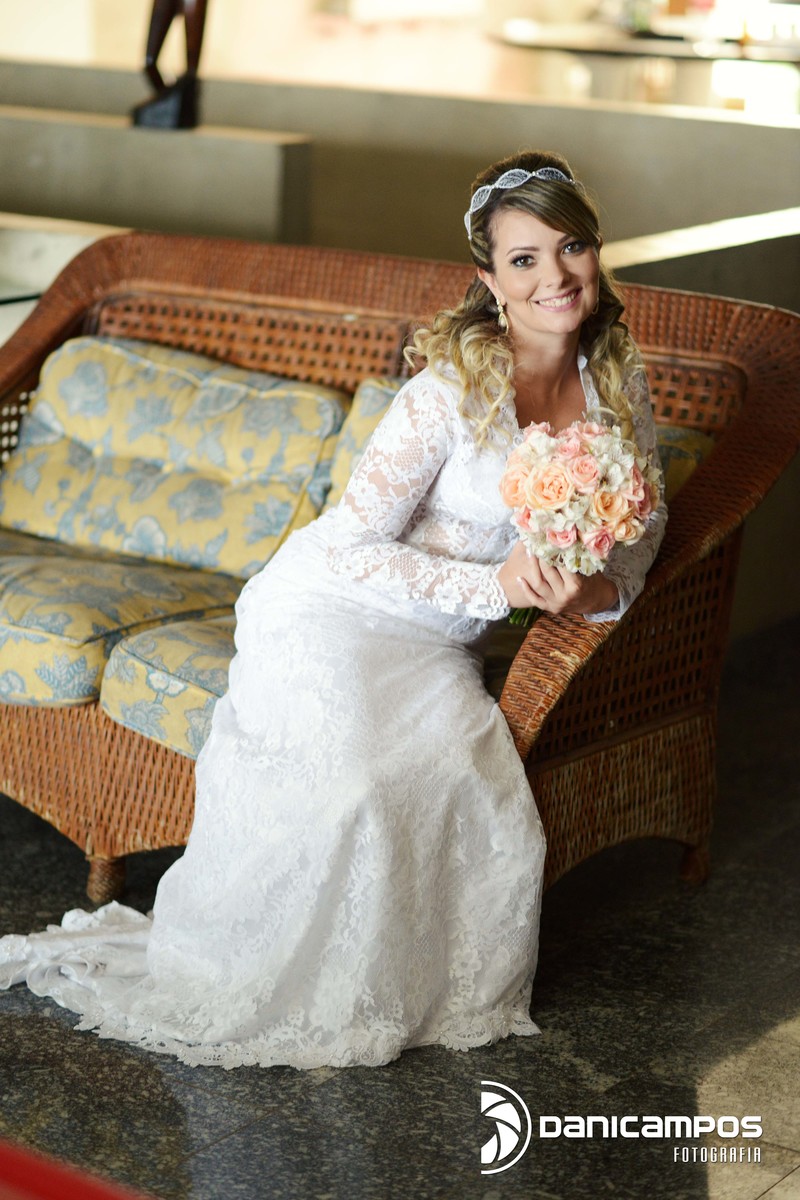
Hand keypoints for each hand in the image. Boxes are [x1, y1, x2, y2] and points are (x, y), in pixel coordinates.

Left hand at [498, 540, 618, 615]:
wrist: (596, 601)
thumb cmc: (594, 580)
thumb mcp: (590, 568)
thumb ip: (579, 556)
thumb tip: (570, 532)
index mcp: (576, 585)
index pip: (561, 564)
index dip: (554, 550)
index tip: (549, 537)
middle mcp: (564, 595)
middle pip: (547, 572)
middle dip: (541, 555)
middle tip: (536, 541)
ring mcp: (556, 603)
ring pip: (538, 584)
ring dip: (531, 568)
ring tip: (528, 552)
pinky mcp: (549, 608)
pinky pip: (534, 599)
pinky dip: (526, 589)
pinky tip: (519, 578)